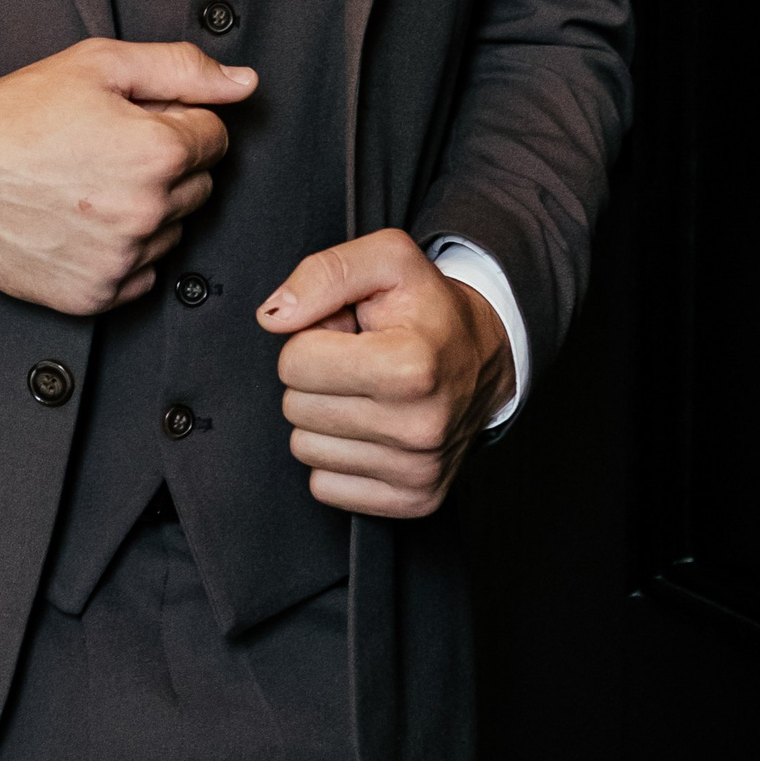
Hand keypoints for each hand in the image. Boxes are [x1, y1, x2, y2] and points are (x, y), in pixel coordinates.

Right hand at [0, 39, 256, 316]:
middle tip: (107, 148)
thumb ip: (181, 69)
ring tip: (89, 183)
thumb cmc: (18, 115)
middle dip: (166, 165)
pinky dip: (122, 250)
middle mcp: (147, 214)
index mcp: (156, 153)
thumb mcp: (98, 65)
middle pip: (198, 186)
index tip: (135, 120)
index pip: (214, 138)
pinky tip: (82, 221)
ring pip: (173, 231)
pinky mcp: (96, 295)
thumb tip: (244, 84)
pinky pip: (141, 273)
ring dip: (148, 209)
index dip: (177, 121)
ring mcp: (121, 260)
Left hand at [257, 230, 514, 518]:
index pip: (295, 362)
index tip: (347, 333)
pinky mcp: (414, 501)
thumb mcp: (387, 259)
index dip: (311, 338)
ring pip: (305, 449)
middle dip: (316, 378)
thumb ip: (323, 273)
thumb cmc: (430, 308)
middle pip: (295, 407)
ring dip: (324, 417)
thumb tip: (274, 316)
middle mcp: (419, 426)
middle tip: (358, 361)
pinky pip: (324, 487)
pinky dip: (337, 456)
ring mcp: (418, 470)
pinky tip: (369, 428)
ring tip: (366, 391)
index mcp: (411, 366)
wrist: (485, 355)